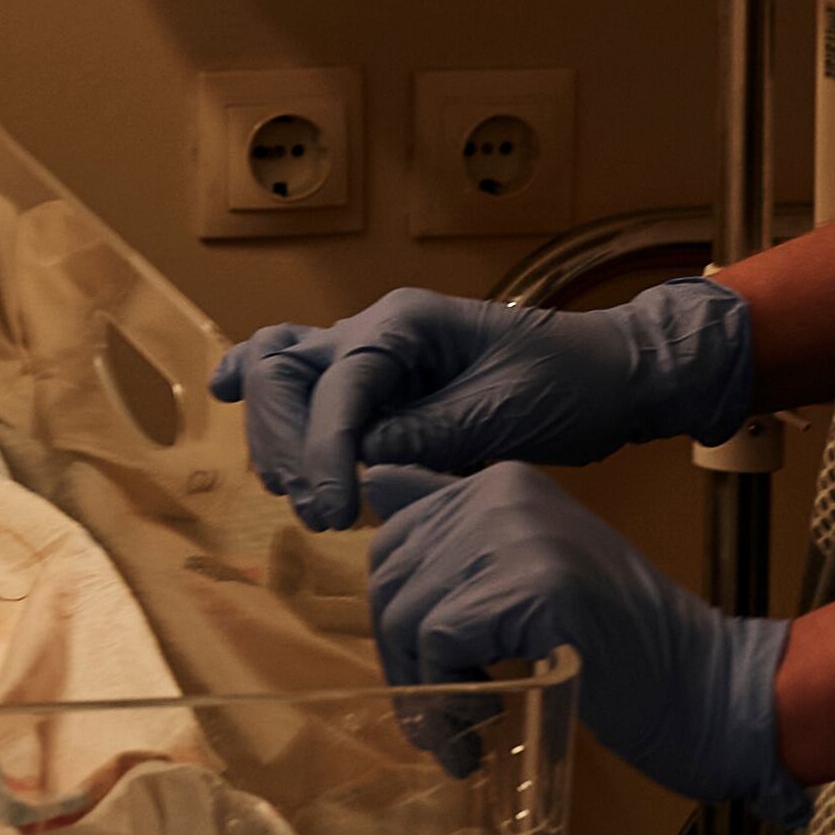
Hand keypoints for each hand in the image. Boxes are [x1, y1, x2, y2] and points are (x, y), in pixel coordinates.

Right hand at [210, 277, 755, 530]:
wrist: (612, 374)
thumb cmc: (570, 386)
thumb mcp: (503, 417)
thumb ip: (424, 436)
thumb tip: (357, 462)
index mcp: (407, 323)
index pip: (337, 385)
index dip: (321, 450)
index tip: (328, 511)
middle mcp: (376, 327)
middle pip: (286, 370)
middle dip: (288, 442)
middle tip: (316, 510)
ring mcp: (372, 351)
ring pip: (283, 372)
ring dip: (276, 434)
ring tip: (301, 495)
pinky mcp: (380, 382)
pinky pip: (305, 377)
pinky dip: (264, 389)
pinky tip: (222, 392)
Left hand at [364, 461, 802, 821]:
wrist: (710, 689)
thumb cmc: (624, 646)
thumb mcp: (532, 568)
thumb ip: (457, 528)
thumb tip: (372, 477)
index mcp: (504, 482)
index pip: (394, 537)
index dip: (399, 618)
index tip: (430, 670)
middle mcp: (506, 492)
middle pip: (392, 578)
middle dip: (404, 660)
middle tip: (442, 718)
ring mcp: (522, 534)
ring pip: (409, 614)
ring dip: (424, 691)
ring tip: (462, 733)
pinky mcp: (535, 587)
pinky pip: (440, 641)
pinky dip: (447, 699)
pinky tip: (481, 729)